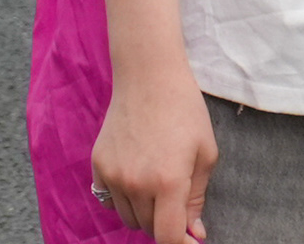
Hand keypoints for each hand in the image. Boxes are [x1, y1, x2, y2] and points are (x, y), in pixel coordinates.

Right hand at [90, 72, 215, 242]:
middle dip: (166, 222)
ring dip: (144, 211)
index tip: (190, 239)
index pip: (169, 238)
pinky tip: (136, 175)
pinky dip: (124, 197)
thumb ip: (197, 199)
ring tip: (156, 182)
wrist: (148, 76)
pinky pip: (109, 199)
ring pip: (129, 217)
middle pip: (149, 229)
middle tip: (176, 197)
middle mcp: (136, 182)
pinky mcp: (98, 164)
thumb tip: (194, 233)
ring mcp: (113, 174)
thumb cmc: (184, 111)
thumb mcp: (205, 154)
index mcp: (168, 182)